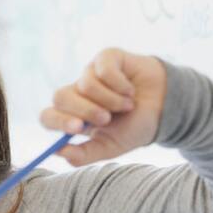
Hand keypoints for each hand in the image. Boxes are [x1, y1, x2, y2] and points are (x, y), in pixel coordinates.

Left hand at [40, 48, 167, 165]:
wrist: (164, 109)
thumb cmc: (134, 128)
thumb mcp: (109, 147)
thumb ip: (84, 154)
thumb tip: (59, 152)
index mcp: (72, 117)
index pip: (47, 116)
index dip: (57, 121)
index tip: (78, 129)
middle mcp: (76, 94)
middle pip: (59, 97)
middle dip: (84, 110)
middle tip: (106, 119)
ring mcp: (90, 74)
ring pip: (85, 84)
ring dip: (110, 100)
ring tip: (127, 106)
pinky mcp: (106, 58)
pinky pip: (103, 69)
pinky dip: (120, 84)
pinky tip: (130, 90)